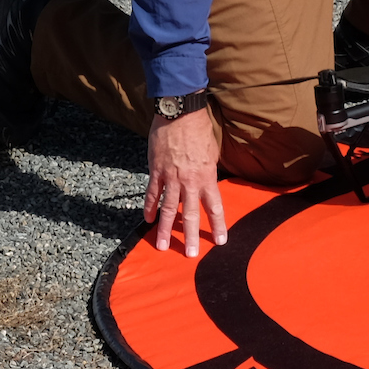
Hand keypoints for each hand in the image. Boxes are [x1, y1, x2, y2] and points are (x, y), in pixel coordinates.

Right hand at [145, 105, 226, 258]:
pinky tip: (148, 220)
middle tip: (189, 254)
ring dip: (164, 229)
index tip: (220, 241)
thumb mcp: (212, 152)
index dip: (217, 225)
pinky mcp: (155, 171)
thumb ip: (209, 172)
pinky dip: (149, 208)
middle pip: (190, 213)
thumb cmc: (199, 130)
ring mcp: (170, 177)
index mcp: (207, 176)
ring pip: (167, 208)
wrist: (179, 113)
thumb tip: (208, 183)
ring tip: (161, 246)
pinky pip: (152, 193)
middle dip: (190, 236)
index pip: (214, 206)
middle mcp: (189, 181)